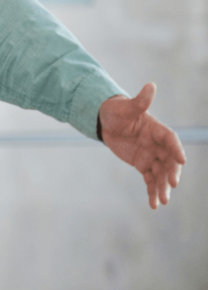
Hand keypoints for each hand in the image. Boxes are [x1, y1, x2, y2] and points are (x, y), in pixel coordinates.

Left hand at [99, 83, 185, 209]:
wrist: (106, 122)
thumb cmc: (117, 111)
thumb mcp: (125, 107)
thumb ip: (139, 101)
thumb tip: (151, 85)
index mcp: (158, 130)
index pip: (171, 140)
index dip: (176, 150)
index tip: (182, 161)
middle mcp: (158, 145)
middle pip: (169, 161)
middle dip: (171, 173)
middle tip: (172, 185)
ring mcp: (152, 156)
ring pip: (160, 174)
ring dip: (162, 188)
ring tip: (162, 201)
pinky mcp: (143, 165)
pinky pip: (150, 180)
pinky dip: (152, 191)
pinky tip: (153, 205)